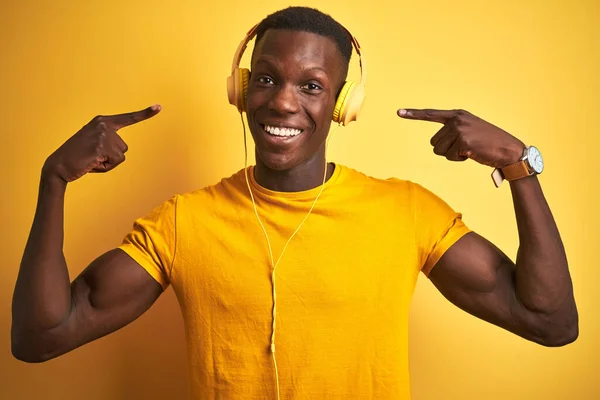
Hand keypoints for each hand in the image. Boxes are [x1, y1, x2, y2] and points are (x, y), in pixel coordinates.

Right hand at [43, 105, 160, 182]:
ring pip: (121, 156)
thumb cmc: (77, 158)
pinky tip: (92, 163)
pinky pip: (116, 162)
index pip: (127, 118)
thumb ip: (108, 141)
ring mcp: (103, 134)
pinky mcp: (102, 146)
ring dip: (109, 163)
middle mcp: (104, 124)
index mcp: (102, 121)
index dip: (145, 114)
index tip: (159, 107)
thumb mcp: (94, 143)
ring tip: (91, 160)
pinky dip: (106, 167)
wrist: (58, 166)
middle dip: (111, 157)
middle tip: (92, 157)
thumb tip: (120, 150)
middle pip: (124, 147)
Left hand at [397, 108, 524, 168]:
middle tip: (465, 147)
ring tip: (469, 150)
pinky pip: (450, 157)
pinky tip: (472, 154)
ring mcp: (459, 129)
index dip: (413, 114)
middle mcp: (456, 119)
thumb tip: (435, 144)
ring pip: (439, 151)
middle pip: (433, 142)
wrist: (509, 150)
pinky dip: (459, 160)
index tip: (398, 112)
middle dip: (446, 150)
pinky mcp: (463, 141)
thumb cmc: (488, 144)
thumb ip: (453, 132)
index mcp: (458, 115)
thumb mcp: (470, 131)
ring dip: (452, 155)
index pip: (431, 114)